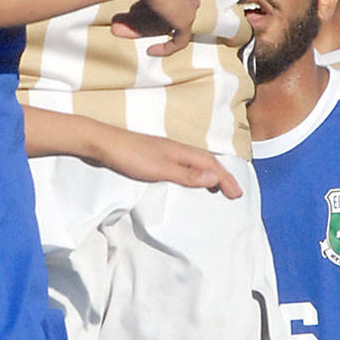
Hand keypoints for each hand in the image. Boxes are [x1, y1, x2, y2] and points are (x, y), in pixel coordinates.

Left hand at [88, 124, 242, 197]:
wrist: (102, 144)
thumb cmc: (130, 157)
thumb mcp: (160, 169)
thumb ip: (187, 174)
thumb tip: (215, 177)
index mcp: (181, 151)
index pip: (211, 164)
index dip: (226, 179)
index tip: (237, 195)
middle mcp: (176, 149)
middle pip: (206, 161)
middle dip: (222, 176)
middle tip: (233, 193)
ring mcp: (165, 152)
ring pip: (195, 162)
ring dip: (209, 174)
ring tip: (216, 187)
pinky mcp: (154, 156)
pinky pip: (183, 165)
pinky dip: (194, 173)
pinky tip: (186, 178)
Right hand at [110, 0, 201, 56]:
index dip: (147, 0)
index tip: (133, 6)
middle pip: (165, 6)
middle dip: (140, 14)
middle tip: (119, 19)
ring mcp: (190, 2)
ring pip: (165, 20)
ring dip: (141, 26)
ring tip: (119, 28)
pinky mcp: (186, 19)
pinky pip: (180, 39)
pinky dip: (167, 47)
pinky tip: (151, 51)